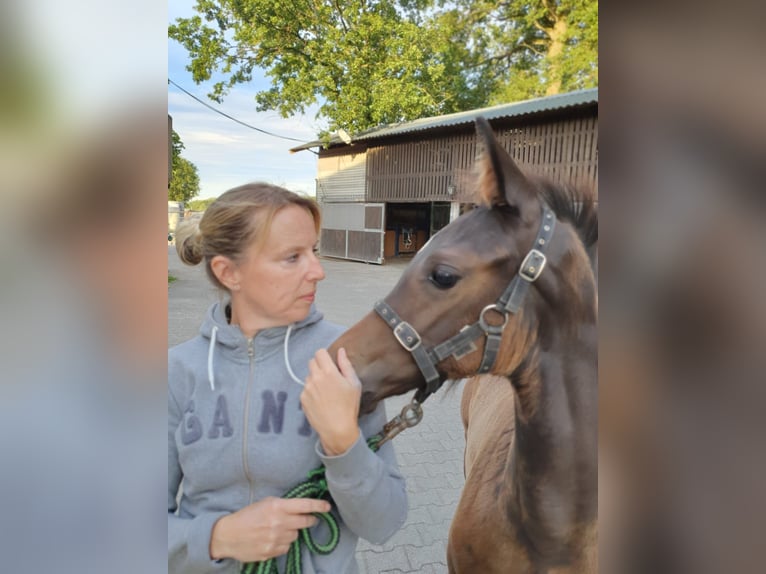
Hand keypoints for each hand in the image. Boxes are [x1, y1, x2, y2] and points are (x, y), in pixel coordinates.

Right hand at [209, 497, 330, 561]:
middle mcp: (279, 522)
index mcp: (277, 506)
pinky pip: (286, 547)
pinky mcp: (272, 552)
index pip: (305, 505)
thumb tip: (302, 508)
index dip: (318, 505)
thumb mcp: (265, 503)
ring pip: (295, 535)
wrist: (228, 535)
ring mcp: (276, 539)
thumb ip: (283, 505)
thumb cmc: (246, 516)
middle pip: (305, 521)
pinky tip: (272, 539)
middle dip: (310, 520)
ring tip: (278, 529)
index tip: (327, 506)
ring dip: (291, 532)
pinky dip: (283, 543)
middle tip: (309, 519)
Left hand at [301, 347, 361, 455]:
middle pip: (312, 362)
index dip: (325, 356)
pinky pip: (305, 389)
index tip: (329, 363)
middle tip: (329, 377)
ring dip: (315, 379)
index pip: (320, 352)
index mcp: (328, 372)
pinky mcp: (302, 398)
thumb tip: (341, 351)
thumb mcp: (353, 384)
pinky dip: (311, 391)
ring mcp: (306, 388)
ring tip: (326, 392)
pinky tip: (321, 400)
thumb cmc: (348, 407)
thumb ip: (346, 365)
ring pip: (309, 376)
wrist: (337, 429)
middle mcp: (315, 378)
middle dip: (319, 366)